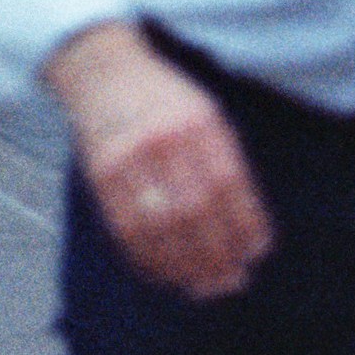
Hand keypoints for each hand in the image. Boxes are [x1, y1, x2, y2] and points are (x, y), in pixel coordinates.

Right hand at [48, 25, 273, 301]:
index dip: (245, 225)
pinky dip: (146, 258)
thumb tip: (248, 234)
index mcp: (198, 122)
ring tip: (201, 286)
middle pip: (196, 211)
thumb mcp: (204, 114)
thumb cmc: (162, 98)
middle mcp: (163, 139)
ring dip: (184, 265)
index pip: (230, 184)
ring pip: (161, 225)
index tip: (255, 254)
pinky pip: (124, 226)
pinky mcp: (100, 172)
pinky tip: (162, 273)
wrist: (99, 68)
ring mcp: (128, 156)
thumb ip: (226, 164)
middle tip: (231, 281)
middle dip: (217, 254)